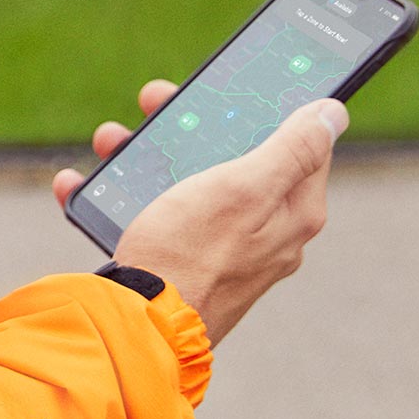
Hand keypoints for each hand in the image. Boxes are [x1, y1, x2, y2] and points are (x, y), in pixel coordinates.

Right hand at [52, 79, 345, 343]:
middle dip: (191, 129)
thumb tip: (334, 114)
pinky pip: (150, 223)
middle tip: (154, 102)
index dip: (263, 108)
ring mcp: (219, 256)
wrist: (135, 331)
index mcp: (291, 212)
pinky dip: (118, 200)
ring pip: (186, 189)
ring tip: (109, 142)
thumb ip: (293, 147)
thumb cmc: (189, 257)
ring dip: (144, 159)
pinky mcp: (177, 271)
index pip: (298, 143)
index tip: (228, 87)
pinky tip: (83, 186)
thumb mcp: (244, 187)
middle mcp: (263, 236)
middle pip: (233, 162)